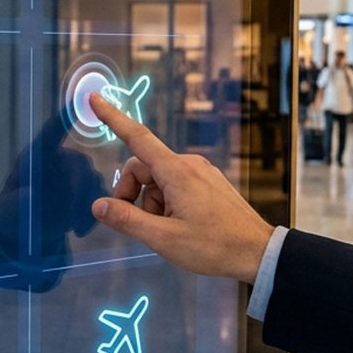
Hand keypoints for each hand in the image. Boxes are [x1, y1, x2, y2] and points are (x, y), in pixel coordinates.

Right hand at [87, 95, 273, 283]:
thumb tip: (98, 206)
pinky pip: (175, 185)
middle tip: (137, 225)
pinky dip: (167, 203)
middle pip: (143, 168)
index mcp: (176, 172)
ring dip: (151, 203)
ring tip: (168, 231)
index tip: (94, 99)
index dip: (112, 118)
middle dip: (132, 194)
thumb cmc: (213, 246)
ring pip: (159, 180)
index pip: (137, 138)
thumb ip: (127, 220)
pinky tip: (180, 226)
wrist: (258, 252)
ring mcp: (201, 173)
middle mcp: (189, 165)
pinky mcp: (208, 183)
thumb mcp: (163, 238)